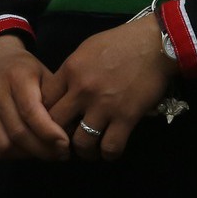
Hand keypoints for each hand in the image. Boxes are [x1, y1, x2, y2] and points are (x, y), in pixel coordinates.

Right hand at [0, 36, 69, 160]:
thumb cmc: (28, 71)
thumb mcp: (47, 76)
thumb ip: (57, 102)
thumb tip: (72, 133)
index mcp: (16, 77)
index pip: (30, 112)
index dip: (49, 132)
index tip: (66, 144)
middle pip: (18, 132)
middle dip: (44, 149)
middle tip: (62, 154)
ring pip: (5, 145)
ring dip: (30, 155)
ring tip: (47, 153)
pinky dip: (15, 156)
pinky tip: (30, 150)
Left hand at [40, 16, 176, 161]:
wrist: (153, 45)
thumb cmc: (119, 43)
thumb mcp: (85, 51)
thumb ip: (70, 72)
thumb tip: (61, 91)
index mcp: (69, 71)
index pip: (44, 101)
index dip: (43, 115)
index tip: (51, 122)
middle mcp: (82, 90)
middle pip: (56, 124)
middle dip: (58, 136)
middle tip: (66, 141)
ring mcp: (104, 106)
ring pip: (82, 142)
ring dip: (83, 151)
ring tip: (88, 151)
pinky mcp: (127, 118)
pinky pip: (111, 147)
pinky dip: (108, 154)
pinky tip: (108, 151)